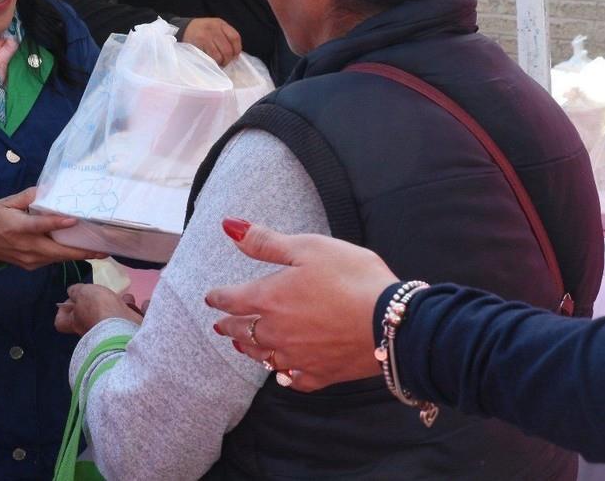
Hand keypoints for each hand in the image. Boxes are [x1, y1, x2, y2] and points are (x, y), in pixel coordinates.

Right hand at [0, 188, 106, 269]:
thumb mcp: (6, 202)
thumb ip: (26, 196)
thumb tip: (47, 190)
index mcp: (17, 227)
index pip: (39, 226)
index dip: (56, 224)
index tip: (74, 220)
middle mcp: (26, 246)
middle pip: (57, 251)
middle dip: (81, 251)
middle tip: (103, 248)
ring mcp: (29, 259)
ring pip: (57, 258)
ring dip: (78, 255)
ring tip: (99, 249)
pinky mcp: (31, 265)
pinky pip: (52, 260)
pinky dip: (66, 255)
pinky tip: (80, 250)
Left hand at [55, 283, 143, 335]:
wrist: (123, 328)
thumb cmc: (99, 309)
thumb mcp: (83, 293)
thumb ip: (76, 291)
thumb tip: (72, 292)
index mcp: (75, 322)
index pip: (60, 322)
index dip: (63, 310)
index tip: (71, 299)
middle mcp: (89, 329)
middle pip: (88, 315)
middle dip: (97, 302)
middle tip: (102, 293)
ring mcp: (107, 332)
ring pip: (109, 316)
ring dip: (118, 304)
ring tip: (125, 297)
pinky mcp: (123, 332)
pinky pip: (126, 319)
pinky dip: (132, 310)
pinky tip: (136, 303)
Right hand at [182, 17, 241, 65]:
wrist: (183, 29)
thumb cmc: (202, 30)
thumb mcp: (214, 27)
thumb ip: (225, 36)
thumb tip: (235, 55)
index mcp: (220, 24)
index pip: (235, 37)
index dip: (237, 49)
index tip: (235, 56)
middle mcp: (214, 29)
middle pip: (228, 49)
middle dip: (228, 59)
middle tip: (225, 62)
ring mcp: (206, 36)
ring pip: (219, 55)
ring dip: (220, 62)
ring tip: (218, 62)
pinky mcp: (198, 44)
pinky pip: (209, 57)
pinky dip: (212, 62)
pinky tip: (211, 61)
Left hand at [205, 219, 397, 391]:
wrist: (393, 323)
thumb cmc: (351, 278)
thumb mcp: (308, 248)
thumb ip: (265, 242)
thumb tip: (229, 226)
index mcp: (269, 299)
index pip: (233, 300)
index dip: (219, 297)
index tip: (211, 298)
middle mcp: (277, 332)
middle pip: (244, 331)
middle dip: (229, 326)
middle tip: (220, 325)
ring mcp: (298, 356)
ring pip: (263, 356)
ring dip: (249, 349)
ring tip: (242, 346)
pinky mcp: (322, 374)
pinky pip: (294, 378)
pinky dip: (283, 374)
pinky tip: (283, 374)